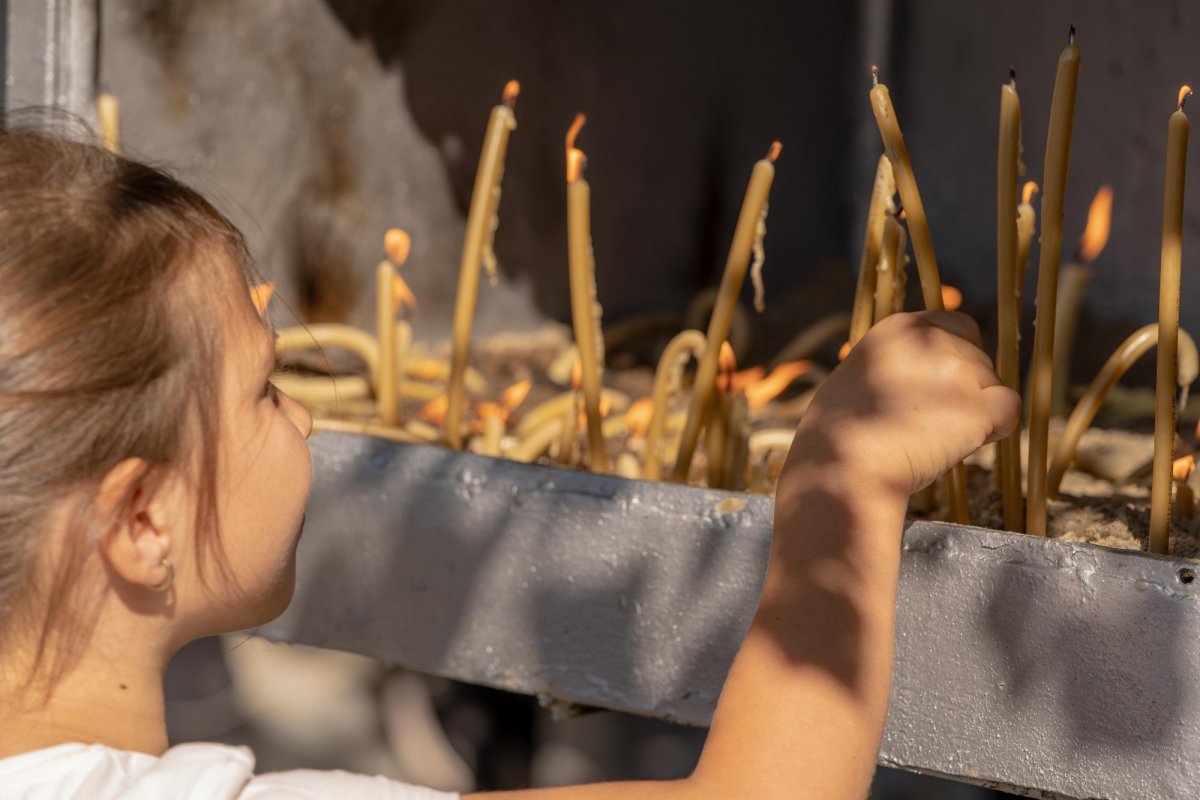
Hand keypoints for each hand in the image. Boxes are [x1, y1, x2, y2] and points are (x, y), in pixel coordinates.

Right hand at [788, 311, 1019, 495]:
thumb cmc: (838, 434)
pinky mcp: (979, 405)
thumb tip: (917, 374)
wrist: (843, 466)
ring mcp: (960, 370)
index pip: (956, 326)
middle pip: (978, 357)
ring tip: (931, 437)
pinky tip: (961, 444)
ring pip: (992, 386)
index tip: (932, 387)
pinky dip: (995, 429)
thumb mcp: (858, 375)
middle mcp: (933, 339)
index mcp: (901, 327)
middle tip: (927, 421)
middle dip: (964, 388)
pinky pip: (1009, 410)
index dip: (953, 358)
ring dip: (972, 412)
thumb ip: (896, 362)